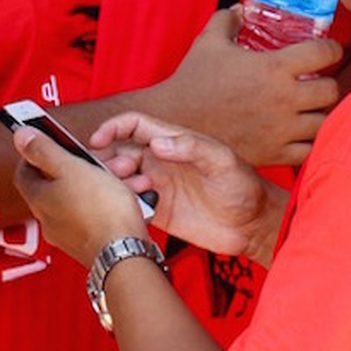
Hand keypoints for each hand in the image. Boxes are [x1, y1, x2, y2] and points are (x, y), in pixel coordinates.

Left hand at [11, 126, 150, 267]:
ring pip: (74, 201)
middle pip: (51, 187)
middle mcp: (48, 220)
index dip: (34, 154)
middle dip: (70, 169)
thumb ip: (45, 150)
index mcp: (39, 199)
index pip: (24, 172)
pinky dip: (102, 205)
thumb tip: (20, 136)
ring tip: (107, 178)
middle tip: (83, 159)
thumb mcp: (71, 168)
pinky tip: (118, 200)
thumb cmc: (101, 212)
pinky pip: (91, 217)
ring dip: (90, 186)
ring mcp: (68, 235)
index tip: (46, 144)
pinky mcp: (88, 244)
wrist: (124, 252)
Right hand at [90, 112, 282, 262]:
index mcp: (173, 141)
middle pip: (120, 151)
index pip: (134, 125)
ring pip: (121, 178)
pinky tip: (139, 208)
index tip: (97, 140)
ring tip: (136, 189)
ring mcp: (157, 186)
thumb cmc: (243, 187)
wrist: (253, 225)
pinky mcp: (157, 211)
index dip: (112, 128)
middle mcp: (160, 161)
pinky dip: (125, 204)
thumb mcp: (222, 161)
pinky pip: (130, 204)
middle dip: (110, 159)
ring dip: (117, 182)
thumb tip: (157, 143)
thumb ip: (191, 148)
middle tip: (121, 172)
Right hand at [153, 7, 339, 166]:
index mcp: (274, 67)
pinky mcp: (274, 154)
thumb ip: (227, 20)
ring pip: (325, 122)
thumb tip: (239, 10)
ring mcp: (281, 130)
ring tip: (310, 109)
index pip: (324, 53)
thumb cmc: (193, 81)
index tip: (328, 50)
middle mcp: (284, 99)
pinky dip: (309, 141)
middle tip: (317, 82)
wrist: (176, 123)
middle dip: (327, 83)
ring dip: (320, 114)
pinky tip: (299, 133)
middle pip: (332, 90)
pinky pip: (308, 149)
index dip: (331, 49)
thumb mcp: (209, 42)